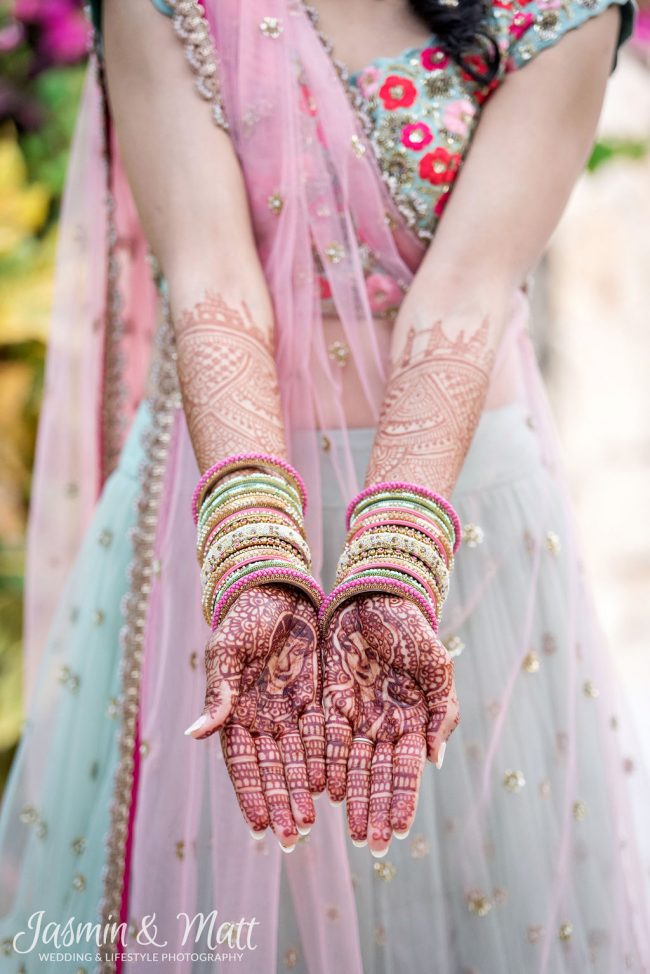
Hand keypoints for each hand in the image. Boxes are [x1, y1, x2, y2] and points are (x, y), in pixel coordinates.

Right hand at [185, 584, 324, 848]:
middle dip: (281, 802)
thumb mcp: (226, 652)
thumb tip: (194, 733)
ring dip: (303, 790)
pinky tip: (335, 785)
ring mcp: (290, 710)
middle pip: (273, 768)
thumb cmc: (243, 617)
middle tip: (291, 836)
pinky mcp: (316, 697)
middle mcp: (263, 718)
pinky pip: (324, 733)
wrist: (276, 589)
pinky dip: (328, 759)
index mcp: (235, 711)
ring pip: (299, 758)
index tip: (258, 825)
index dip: (251, 792)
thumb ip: (217, 693)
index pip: (242, 762)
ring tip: (312, 821)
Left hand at [322, 593, 458, 854]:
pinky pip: (325, 738)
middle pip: (377, 775)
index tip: (398, 832)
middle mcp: (383, 724)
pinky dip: (326, 765)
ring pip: (351, 765)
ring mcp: (356, 714)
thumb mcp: (436, 665)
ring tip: (349, 829)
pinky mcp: (329, 700)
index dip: (402, 800)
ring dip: (352, 798)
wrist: (375, 594)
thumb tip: (435, 760)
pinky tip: (324, 790)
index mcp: (413, 719)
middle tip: (372, 845)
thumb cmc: (411, 628)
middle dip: (375, 810)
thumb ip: (443, 711)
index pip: (406, 769)